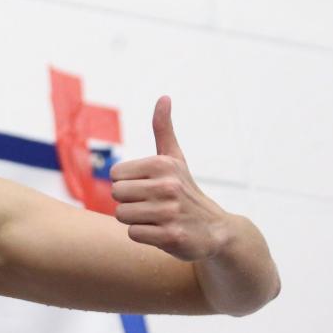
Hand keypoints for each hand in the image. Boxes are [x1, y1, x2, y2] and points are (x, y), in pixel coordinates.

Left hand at [109, 96, 230, 261]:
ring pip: (122, 215)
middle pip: (116, 195)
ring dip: (136, 219)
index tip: (148, 188)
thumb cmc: (186, 191)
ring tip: (158, 218)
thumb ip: (164, 129)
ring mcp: (170, 212)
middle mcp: (168, 186)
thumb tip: (164, 96)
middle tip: (152, 205)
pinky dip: (144, 235)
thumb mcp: (175, 158)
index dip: (127, 184)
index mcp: (162, 164)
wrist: (216, 231)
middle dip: (130, 202)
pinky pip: (133, 233)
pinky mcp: (172, 236)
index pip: (115, 175)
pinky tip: (163, 232)